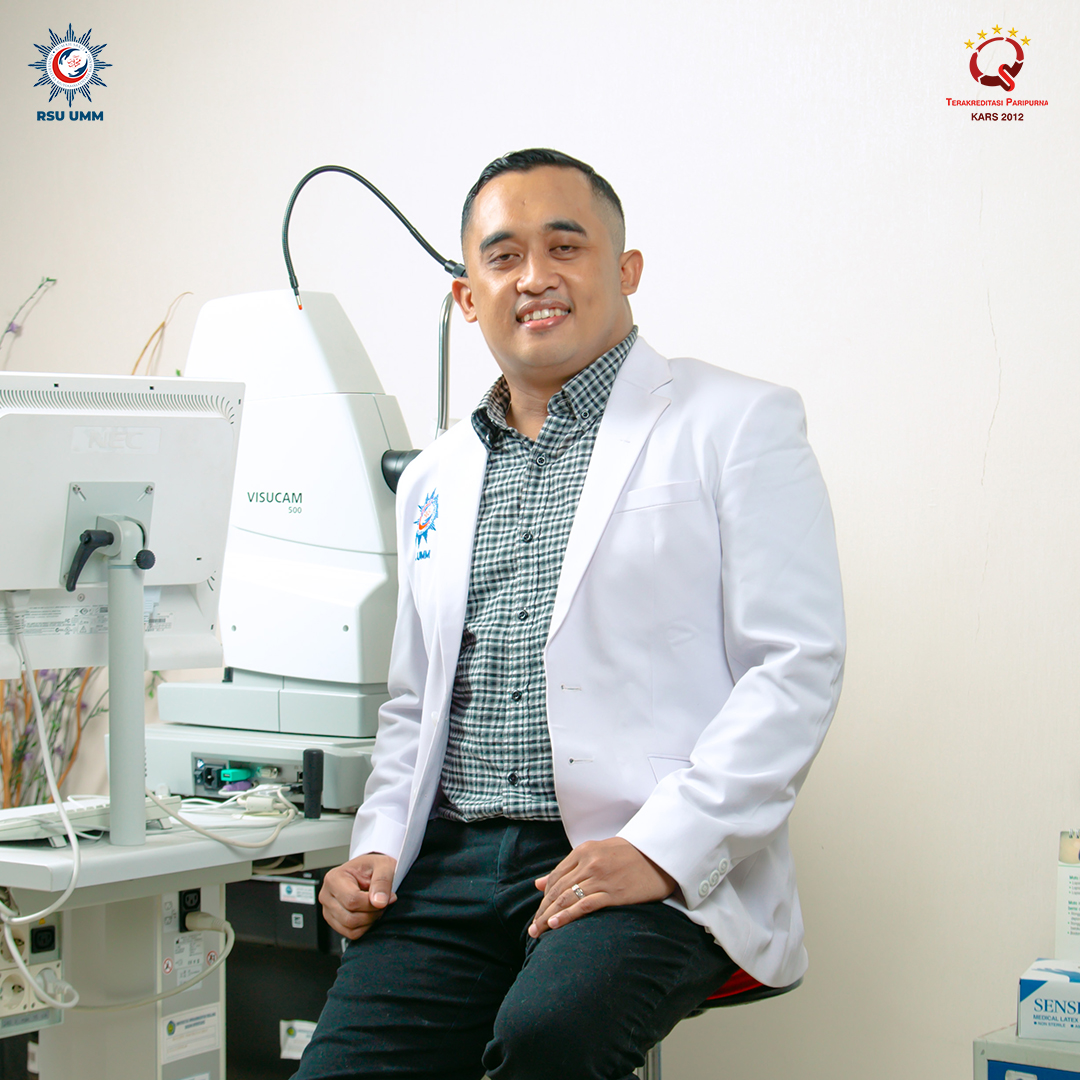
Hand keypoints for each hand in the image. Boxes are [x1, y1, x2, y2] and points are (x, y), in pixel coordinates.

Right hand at [319, 853, 397, 939]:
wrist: (367, 870)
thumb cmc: (372, 867)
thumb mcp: (383, 865)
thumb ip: (382, 881)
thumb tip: (379, 901)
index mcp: (334, 878)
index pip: (352, 900)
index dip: (372, 904)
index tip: (386, 898)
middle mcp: (327, 895)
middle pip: (350, 917)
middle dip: (372, 914)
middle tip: (383, 902)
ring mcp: (328, 909)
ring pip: (350, 928)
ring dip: (369, 921)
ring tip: (376, 906)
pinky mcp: (333, 920)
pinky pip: (350, 933)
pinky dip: (364, 927)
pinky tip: (369, 913)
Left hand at [528, 837, 675, 938]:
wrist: (661, 856)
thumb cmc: (630, 855)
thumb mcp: (597, 853)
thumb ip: (568, 868)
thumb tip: (538, 884)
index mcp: (583, 851)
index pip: (555, 877)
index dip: (544, 898)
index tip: (538, 914)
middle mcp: (589, 862)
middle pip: (558, 890)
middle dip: (543, 911)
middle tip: (532, 929)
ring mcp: (600, 878)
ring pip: (567, 899)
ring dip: (550, 917)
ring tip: (538, 932)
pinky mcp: (613, 893)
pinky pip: (584, 905)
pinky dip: (567, 916)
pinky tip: (556, 925)